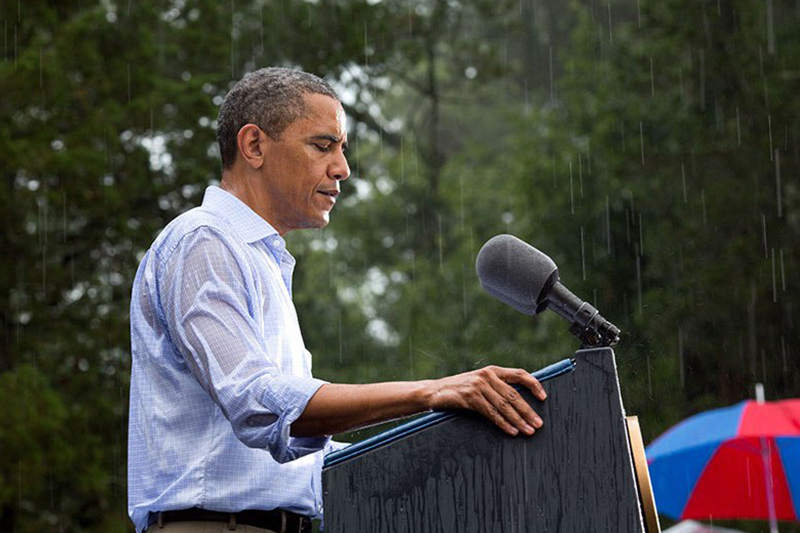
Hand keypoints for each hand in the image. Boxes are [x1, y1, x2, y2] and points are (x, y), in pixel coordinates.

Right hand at [425, 366, 546, 436]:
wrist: (433, 392)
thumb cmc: (459, 390)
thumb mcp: (479, 384)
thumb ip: (496, 388)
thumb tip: (519, 402)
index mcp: (492, 370)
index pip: (519, 374)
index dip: (533, 385)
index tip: (544, 397)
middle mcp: (487, 376)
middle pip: (514, 394)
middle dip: (528, 411)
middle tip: (539, 423)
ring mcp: (478, 386)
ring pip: (504, 405)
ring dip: (519, 420)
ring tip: (529, 430)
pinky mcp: (470, 397)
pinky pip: (491, 413)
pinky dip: (503, 423)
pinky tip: (512, 431)